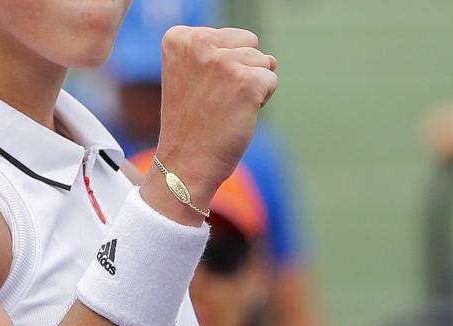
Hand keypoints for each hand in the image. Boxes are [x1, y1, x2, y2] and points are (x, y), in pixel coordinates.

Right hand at [145, 26, 277, 219]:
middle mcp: (199, 43)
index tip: (200, 88)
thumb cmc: (191, 123)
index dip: (222, 64)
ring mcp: (224, 62)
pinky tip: (238, 114)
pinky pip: (271, 81)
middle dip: (242, 70)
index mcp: (179, 38)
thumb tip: (273, 59)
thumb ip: (228, 55)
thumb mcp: (194, 76)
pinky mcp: (247, 82)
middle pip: (248, 43)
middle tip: (216, 99)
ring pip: (263, 62)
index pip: (227, 36)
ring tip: (225, 107)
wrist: (186, 163)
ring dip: (252, 86)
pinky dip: (261, 100)